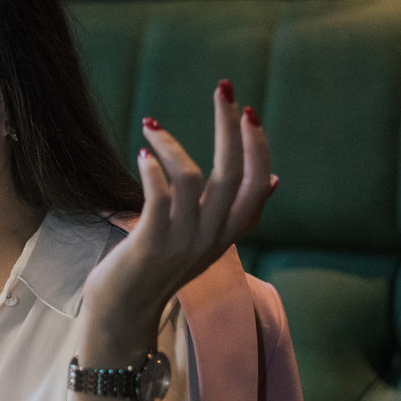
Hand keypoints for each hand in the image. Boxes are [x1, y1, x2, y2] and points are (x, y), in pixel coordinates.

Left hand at [82, 80, 275, 336]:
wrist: (124, 312)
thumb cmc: (160, 269)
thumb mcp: (208, 242)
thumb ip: (239, 212)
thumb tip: (277, 179)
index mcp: (229, 231)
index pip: (260, 184)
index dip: (259, 146)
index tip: (248, 110)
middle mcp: (212, 236)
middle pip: (233, 172)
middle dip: (229, 125)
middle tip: (223, 88)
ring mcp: (182, 241)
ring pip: (192, 178)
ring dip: (172, 144)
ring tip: (152, 126)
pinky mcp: (150, 244)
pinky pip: (158, 196)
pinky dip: (152, 168)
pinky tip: (142, 154)